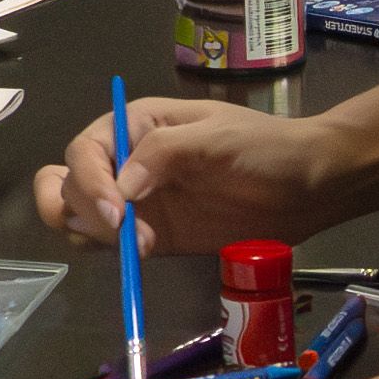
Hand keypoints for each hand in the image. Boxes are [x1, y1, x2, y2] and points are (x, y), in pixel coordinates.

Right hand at [30, 95, 358, 254]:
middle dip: (84, 208)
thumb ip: (165, 153)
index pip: (85, 151)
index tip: (117, 212)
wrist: (309, 186)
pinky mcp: (152, 235)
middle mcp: (126, 161)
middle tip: (122, 231)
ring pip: (78, 216)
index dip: (89, 182)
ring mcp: (137, 201)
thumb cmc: (267, 149)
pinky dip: (114, 253)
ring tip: (141, 244)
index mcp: (136, 125)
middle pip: (68, 184)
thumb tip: (122, 188)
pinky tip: (148, 253)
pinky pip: (109, 245)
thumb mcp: (217, 138)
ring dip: (93, 233)